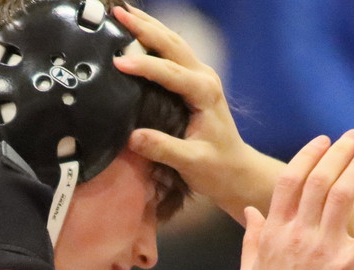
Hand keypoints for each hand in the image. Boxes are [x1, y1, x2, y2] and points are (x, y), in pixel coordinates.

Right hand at [110, 5, 249, 197]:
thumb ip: (164, 149)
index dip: (143, 66)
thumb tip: (133, 137)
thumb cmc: (216, 168)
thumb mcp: (191, 162)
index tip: (117, 62)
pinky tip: (138, 30)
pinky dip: (154, 37)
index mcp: (204, 94)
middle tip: (117, 13)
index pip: (169, 73)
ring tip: (123, 12)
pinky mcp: (194, 80)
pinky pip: (172, 52)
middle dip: (144, 27)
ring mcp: (200, 76)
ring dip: (148, 25)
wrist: (236, 170)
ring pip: (172, 42)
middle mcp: (204, 78)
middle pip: (171, 44)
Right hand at [238, 132, 353, 269]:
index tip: (322, 141)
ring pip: (344, 192)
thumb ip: (251, 241)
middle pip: (319, 178)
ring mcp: (325, 248)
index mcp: (274, 234)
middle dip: (338, 150)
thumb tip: (250, 212)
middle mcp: (298, 235)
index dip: (307, 156)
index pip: (289, 182)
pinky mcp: (351, 266)